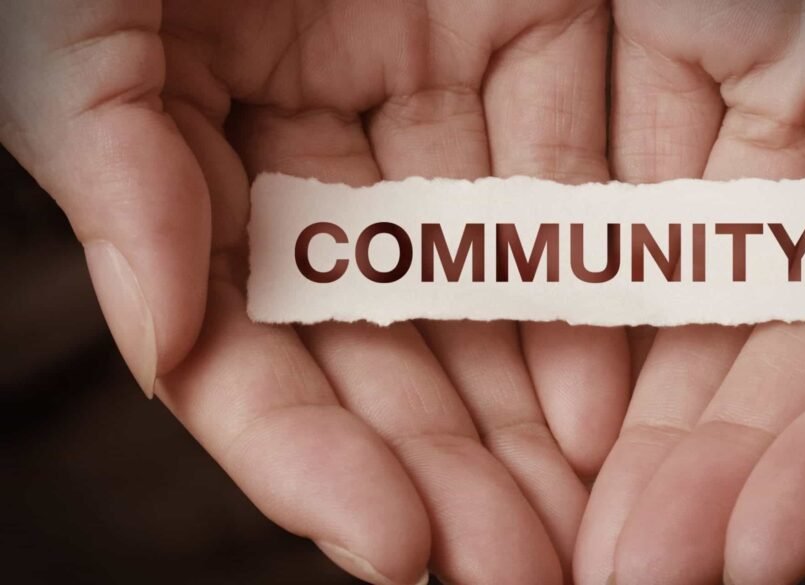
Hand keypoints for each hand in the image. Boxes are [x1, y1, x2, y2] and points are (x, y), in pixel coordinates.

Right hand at [1, 1, 628, 582]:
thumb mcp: (76, 23)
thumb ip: (110, 163)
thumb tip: (161, 345)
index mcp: (201, 157)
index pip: (253, 348)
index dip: (314, 458)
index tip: (394, 547)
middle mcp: (325, 153)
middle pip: (389, 347)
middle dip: (448, 470)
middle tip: (517, 570)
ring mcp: (430, 98)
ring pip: (489, 285)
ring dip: (534, 410)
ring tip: (582, 519)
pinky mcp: (527, 28)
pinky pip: (570, 168)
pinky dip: (596, 270)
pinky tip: (620, 387)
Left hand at [577, 1, 804, 582]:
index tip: (760, 555)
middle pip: (781, 343)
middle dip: (717, 466)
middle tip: (644, 572)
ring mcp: (761, 113)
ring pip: (691, 281)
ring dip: (639, 406)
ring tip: (594, 527)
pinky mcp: (675, 45)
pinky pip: (620, 164)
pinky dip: (583, 264)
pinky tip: (555, 379)